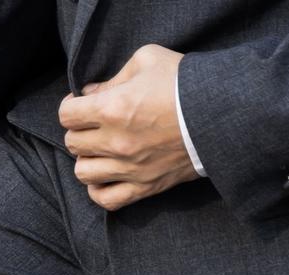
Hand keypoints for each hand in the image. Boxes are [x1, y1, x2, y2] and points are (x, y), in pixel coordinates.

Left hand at [60, 44, 200, 210]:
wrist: (222, 112)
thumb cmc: (185, 82)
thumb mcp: (147, 61)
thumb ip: (113, 77)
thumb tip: (90, 93)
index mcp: (112, 108)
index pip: (66, 115)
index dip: (70, 107)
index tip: (80, 104)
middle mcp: (116, 141)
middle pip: (73, 143)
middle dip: (80, 130)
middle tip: (94, 124)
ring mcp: (130, 168)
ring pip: (83, 173)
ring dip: (87, 160)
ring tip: (100, 151)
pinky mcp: (145, 186)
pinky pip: (106, 200)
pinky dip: (99, 190)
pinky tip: (105, 177)